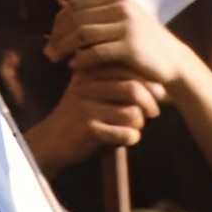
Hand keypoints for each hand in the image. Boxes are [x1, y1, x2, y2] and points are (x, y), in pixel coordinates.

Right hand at [25, 73, 165, 167]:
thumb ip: (118, 85)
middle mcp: (88, 85)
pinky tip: (129, 139)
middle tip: (154, 112)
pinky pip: (124, 133)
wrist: (50, 141)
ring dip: (140, 123)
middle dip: (150, 102)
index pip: (127, 69)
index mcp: (90, 72)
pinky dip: (132, 138)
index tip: (159, 94)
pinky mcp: (88, 127)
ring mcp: (87, 105)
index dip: (149, 82)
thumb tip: (161, 89)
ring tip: (137, 127)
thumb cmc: (79, 117)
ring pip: (131, 112)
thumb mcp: (92, 93)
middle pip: (133, 89)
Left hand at [43, 0, 190, 87]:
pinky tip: (73, 67)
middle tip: (47, 51)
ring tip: (54, 59)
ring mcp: (126, 25)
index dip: (59, 19)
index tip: (51, 35)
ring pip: (81, 34)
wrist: (173, 61)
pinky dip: (80, 60)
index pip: (75, 3)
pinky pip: (95, 52)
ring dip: (63, 47)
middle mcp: (121, 5)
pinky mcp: (130, 46)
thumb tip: (64, 8)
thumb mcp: (123, 16)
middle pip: (75, 17)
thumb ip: (99, 11)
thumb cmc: (142, 41)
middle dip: (57, 35)